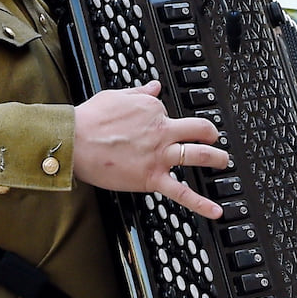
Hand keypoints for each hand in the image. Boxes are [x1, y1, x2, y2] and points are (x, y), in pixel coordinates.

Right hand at [73, 81, 228, 218]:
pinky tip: (216, 211)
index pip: (170, 113)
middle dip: (211, 134)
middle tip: (215, 138)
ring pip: (199, 156)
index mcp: (153, 110)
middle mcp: (162, 131)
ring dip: (216, 158)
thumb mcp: (117, 95)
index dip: (165, 119)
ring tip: (223, 162)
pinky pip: (182, 193)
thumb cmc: (90, 119)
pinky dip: (202, 204)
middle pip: (199, 130)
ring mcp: (160, 156)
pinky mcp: (152, 178)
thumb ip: (140, 91)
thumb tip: (155, 86)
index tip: (160, 124)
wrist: (74, 141)